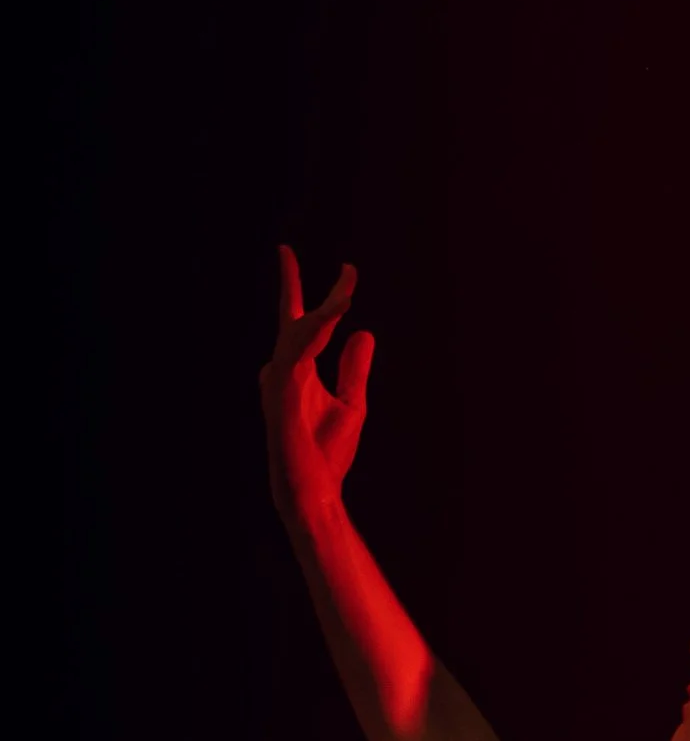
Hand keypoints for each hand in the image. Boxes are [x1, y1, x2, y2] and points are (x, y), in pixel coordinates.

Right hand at [261, 248, 373, 525]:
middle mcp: (281, 370)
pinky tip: (337, 314)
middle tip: (283, 249)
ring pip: (297, 332)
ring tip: (347, 287)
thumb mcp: (351, 402)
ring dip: (324, 309)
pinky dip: (317, 333)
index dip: (324, 298)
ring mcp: (277, 382)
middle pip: (290, 319)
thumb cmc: (326, 453)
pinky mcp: (282, 394)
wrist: (315, 491)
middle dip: (288, 283)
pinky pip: (299, 354)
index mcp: (297, 371)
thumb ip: (354, 369)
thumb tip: (362, 333)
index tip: (348, 272)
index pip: (305, 325)